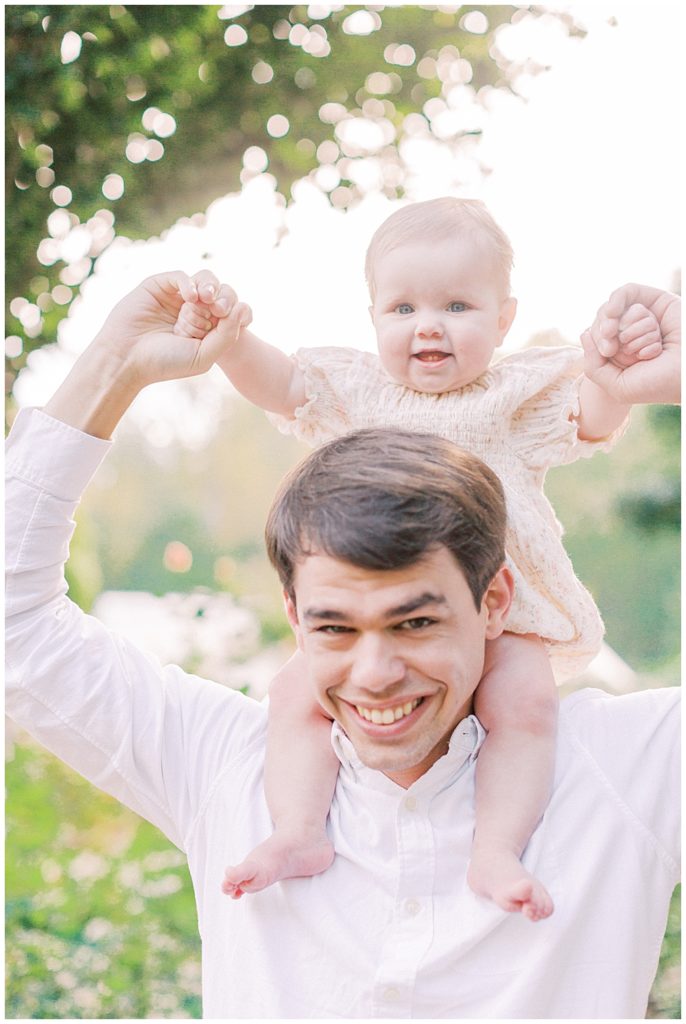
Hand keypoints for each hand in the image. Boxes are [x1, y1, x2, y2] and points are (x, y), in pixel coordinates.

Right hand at [95, 270, 251, 389]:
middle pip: (220, 293)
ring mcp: (176, 298)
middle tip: (217, 310)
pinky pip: (181, 276)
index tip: (225, 320)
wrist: (127, 358)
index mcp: (206, 330)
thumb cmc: (165, 362)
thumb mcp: (204, 355)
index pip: (231, 311)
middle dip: (222, 300)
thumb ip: (227, 334)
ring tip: (206, 299)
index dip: (233, 311)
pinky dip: (189, 283)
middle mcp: (193, 312)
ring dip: (210, 287)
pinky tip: (190, 297)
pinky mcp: (159, 286)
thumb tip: (244, 306)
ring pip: (204, 280)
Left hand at [581, 284, 680, 404]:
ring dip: (624, 326)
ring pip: (616, 309)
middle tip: (612, 345)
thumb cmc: (658, 383)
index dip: (595, 338)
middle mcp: (632, 334)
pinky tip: (615, 313)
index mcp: (622, 353)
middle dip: (603, 330)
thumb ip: (594, 367)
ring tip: (633, 343)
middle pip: (602, 320)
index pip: (595, 336)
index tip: (608, 350)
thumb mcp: (618, 386)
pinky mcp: (656, 301)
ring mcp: (644, 318)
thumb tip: (584, 333)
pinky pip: (627, 292)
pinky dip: (618, 300)